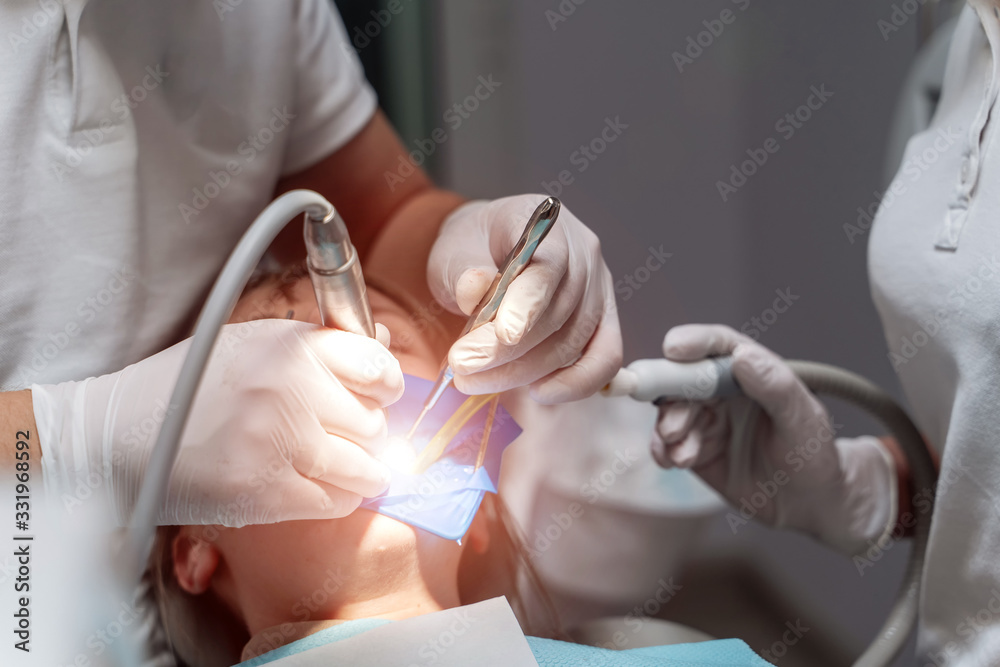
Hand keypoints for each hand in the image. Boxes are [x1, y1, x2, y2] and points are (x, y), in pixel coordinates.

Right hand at [31, 319, 403, 525]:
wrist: (122, 432)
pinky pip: (336, 502)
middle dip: (367, 432)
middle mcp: (291, 389)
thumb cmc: (194, 383)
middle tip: (346, 435)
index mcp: (292, 346)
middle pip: (374, 422)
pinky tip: (316, 485)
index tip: (379, 394)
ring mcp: (279, 443)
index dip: (385, 384)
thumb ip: (322, 345)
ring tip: (346, 466)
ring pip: (365, 468)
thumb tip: (385, 345)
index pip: (377, 367)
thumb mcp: (255, 343)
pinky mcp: (265, 493)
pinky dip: (337, 497)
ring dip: (363, 472)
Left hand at [427, 195, 621, 402]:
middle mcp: (584, 253)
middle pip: (557, 313)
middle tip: (463, 368)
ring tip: (476, 380)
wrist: (489, 252)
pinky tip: (539, 393)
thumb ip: (462, 270)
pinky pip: (605, 359)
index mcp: (546, 223)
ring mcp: (600, 287)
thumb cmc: (472, 250)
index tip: (501, 335)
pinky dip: (574, 383)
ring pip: (572, 342)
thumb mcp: (453, 250)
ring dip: (523, 371)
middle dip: (507, 350)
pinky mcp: (605, 320)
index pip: (546, 267)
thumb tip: (474, 290)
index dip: (526, 305)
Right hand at [651, 324, 895, 553]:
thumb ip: (776, 387)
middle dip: (671, 396)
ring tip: (684, 454)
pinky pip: (667, 443)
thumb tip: (742, 356)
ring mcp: (707, 419)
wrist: (808, 502)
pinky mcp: (694, 447)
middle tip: (672, 424)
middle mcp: (724, 391)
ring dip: (669, 429)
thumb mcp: (804, 421)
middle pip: (684, 378)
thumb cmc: (813, 456)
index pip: (719, 346)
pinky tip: (673, 461)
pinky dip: (663, 450)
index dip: (695, 341)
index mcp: (753, 372)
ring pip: (672, 411)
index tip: (673, 348)